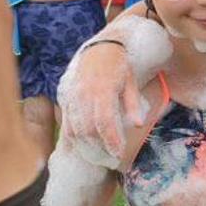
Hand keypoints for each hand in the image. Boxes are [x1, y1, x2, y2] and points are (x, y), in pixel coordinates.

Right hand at [62, 43, 141, 158]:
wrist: (98, 49)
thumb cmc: (118, 66)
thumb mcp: (131, 81)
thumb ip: (133, 104)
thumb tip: (138, 124)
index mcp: (103, 90)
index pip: (105, 121)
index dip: (111, 140)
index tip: (118, 153)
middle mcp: (85, 95)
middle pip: (88, 129)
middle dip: (99, 147)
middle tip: (110, 157)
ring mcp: (73, 97)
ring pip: (75, 128)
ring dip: (86, 145)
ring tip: (99, 153)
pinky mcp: (66, 99)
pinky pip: (67, 123)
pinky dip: (74, 136)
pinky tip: (83, 145)